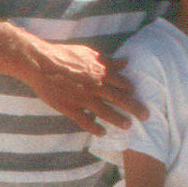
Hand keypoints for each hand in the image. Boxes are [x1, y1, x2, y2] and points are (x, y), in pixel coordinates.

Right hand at [20, 39, 147, 134]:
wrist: (41, 64)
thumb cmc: (64, 55)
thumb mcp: (89, 53)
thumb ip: (108, 60)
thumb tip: (125, 62)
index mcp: (101, 72)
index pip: (124, 83)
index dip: (131, 90)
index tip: (135, 94)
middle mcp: (96, 87)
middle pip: (121, 100)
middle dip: (136, 109)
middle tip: (146, 116)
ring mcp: (84, 99)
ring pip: (107, 113)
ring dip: (119, 120)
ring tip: (128, 126)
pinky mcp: (71, 108)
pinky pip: (86, 122)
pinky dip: (95, 129)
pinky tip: (103, 133)